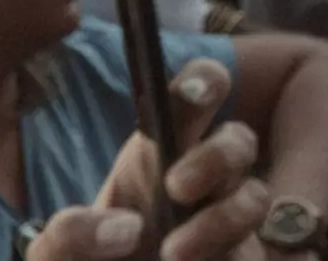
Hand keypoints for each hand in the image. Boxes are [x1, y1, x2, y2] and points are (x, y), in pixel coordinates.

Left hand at [27, 57, 267, 260]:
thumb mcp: (62, 253)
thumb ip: (71, 237)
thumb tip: (128, 230)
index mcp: (159, 159)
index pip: (196, 98)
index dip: (203, 84)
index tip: (196, 91)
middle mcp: (203, 182)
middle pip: (238, 143)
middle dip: (218, 156)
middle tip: (176, 187)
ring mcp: (227, 226)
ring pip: (254, 200)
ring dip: (226, 220)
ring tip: (175, 254)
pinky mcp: (244, 258)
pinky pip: (264, 252)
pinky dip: (239, 256)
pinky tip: (220, 260)